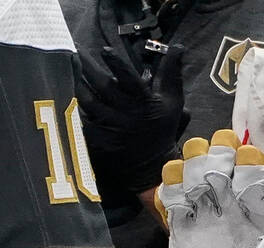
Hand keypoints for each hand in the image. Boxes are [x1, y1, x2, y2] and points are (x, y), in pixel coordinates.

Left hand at [77, 43, 188, 192]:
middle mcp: (128, 113)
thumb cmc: (161, 128)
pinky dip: (74, 105)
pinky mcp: (99, 137)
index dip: (117, 65)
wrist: (152, 164)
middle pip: (103, 86)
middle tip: (75, 51)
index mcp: (146, 103)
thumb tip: (178, 48)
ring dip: (77, 83)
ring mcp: (112, 126)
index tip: (105, 50)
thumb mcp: (173, 101)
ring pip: (88, 100)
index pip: (130, 80)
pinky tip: (66, 93)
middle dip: (87, 67)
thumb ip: (172, 74)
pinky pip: (82, 118)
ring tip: (68, 69)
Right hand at [150, 130, 263, 247]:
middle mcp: (245, 226)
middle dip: (230, 161)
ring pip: (205, 187)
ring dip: (200, 168)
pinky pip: (177, 208)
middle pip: (236, 180)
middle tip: (223, 151)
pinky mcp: (186, 242)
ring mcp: (214, 231)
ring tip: (198, 158)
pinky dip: (171, 192)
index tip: (259, 167)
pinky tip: (170, 182)